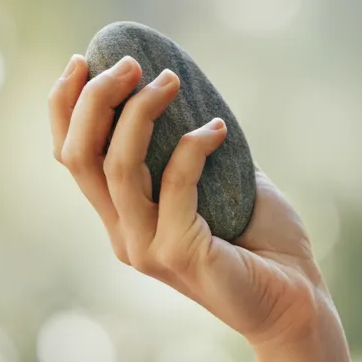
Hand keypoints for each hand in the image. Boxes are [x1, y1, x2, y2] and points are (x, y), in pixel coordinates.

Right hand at [48, 53, 332, 351]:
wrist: (296, 300)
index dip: (64, 108)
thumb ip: (193, 148)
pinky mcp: (178, 254)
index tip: (81, 61)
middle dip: (95, 100)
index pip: (71, 158)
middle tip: (131, 63)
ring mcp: (146, 247)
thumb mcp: (220, 180)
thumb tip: (188, 90)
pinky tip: (219, 130)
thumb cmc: (263, 239)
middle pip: (80, 158)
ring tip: (171, 80)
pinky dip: (194, 147)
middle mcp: (124, 233)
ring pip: (118, 167)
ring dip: (140, 113)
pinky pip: (177, 185)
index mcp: (124, 215)